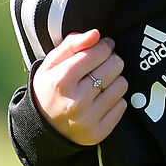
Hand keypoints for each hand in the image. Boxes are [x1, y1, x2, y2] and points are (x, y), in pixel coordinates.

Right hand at [32, 29, 125, 144]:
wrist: (42, 128)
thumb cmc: (49, 89)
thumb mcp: (50, 64)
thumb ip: (71, 45)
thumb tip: (96, 34)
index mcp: (61, 80)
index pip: (99, 52)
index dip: (104, 46)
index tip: (102, 48)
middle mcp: (76, 100)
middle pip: (115, 66)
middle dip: (110, 61)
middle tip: (100, 66)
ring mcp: (88, 118)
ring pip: (122, 85)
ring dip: (114, 80)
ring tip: (99, 84)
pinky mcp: (99, 132)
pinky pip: (122, 105)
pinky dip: (115, 100)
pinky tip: (100, 101)